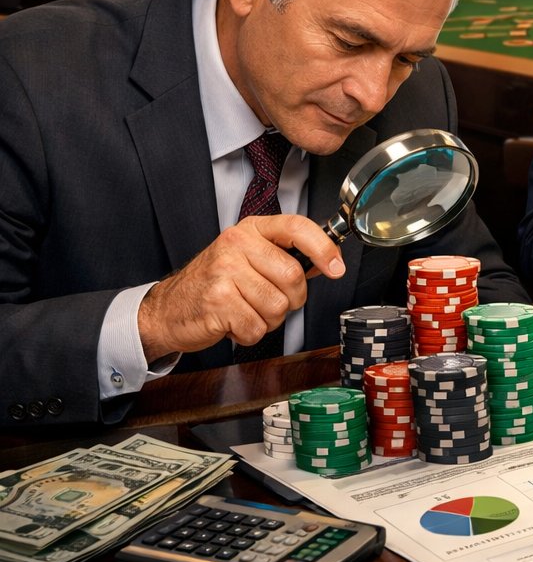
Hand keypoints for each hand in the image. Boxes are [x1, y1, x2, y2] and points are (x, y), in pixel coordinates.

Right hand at [138, 214, 344, 360]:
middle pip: (293, 277)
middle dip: (291, 299)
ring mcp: (224, 272)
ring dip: (268, 319)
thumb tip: (328, 260)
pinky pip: (257, 327)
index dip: (323, 248)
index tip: (336, 268)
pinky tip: (233, 322)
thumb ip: (284, 255)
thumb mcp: (248, 258)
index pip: (297, 227)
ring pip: (278, 306)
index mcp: (250, 230)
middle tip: (269, 300)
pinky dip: (249, 333)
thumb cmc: (215, 284)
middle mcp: (236, 245)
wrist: (168, 309)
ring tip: (246, 310)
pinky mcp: (216, 302)